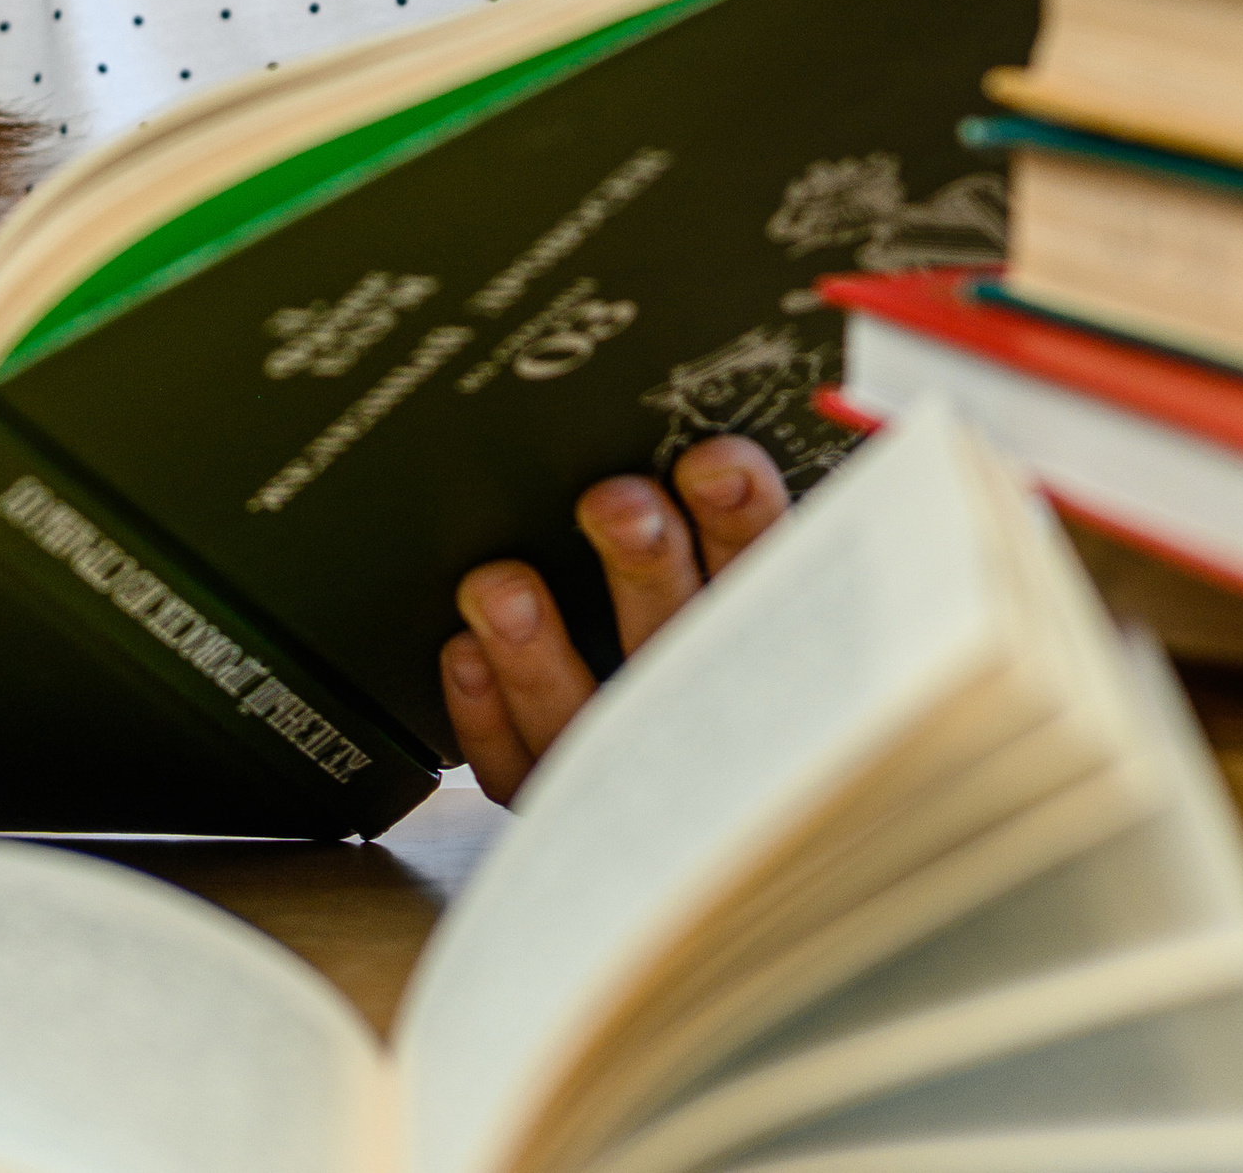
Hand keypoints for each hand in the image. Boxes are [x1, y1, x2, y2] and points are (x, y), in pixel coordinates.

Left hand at [441, 437, 789, 804]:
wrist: (726, 795)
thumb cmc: (734, 628)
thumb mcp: (774, 568)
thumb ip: (755, 507)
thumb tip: (737, 437)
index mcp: (778, 645)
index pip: (774, 577)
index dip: (746, 519)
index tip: (713, 461)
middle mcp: (710, 718)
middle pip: (680, 644)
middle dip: (647, 568)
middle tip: (615, 503)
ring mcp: (633, 772)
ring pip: (585, 725)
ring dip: (538, 652)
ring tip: (501, 586)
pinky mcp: (563, 805)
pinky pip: (521, 774)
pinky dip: (487, 714)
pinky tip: (464, 651)